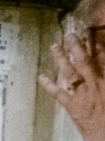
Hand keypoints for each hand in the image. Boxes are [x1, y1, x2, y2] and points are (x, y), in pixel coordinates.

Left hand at [41, 22, 104, 140]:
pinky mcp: (72, 107)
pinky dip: (49, 84)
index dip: (96, 46)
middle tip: (69, 34)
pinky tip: (41, 76)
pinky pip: (59, 93)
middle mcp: (94, 85)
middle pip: (84, 61)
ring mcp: (81, 95)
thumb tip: (104, 72)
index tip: (90, 34)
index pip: (102, 59)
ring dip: (61, 59)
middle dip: (76, 47)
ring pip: (69, 73)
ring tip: (54, 46)